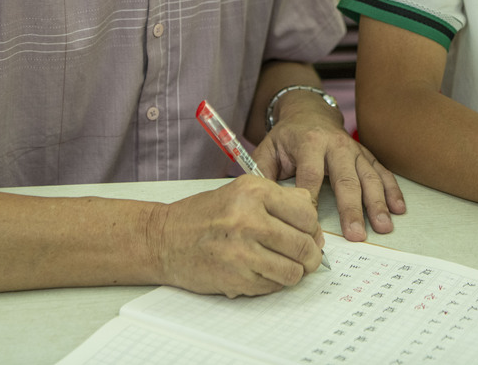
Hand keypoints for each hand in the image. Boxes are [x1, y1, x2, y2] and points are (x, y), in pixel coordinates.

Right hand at [148, 175, 323, 297]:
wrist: (163, 239)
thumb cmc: (204, 215)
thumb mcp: (241, 192)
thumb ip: (279, 200)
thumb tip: (313, 222)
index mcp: (253, 192)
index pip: (307, 213)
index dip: (313, 227)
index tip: (309, 234)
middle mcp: (249, 219)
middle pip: (304, 245)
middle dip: (310, 255)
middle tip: (307, 257)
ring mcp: (242, 251)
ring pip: (294, 271)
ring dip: (295, 272)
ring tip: (285, 266)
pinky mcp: (236, 278)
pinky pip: (274, 286)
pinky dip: (274, 282)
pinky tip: (262, 272)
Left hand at [253, 92, 405, 241]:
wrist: (309, 112)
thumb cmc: (286, 137)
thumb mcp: (267, 149)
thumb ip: (262, 173)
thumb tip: (257, 201)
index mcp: (309, 143)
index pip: (311, 175)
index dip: (312, 200)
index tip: (312, 226)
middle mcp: (336, 145)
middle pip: (346, 179)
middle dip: (352, 209)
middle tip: (357, 236)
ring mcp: (355, 150)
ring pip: (369, 177)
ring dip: (377, 203)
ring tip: (383, 227)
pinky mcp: (366, 154)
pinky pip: (382, 172)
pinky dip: (392, 190)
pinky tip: (399, 209)